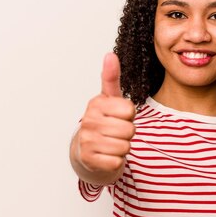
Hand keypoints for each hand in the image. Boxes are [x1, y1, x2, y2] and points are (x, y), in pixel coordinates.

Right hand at [76, 53, 135, 172]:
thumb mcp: (108, 100)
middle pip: (129, 130)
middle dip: (127, 134)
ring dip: (122, 148)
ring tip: (111, 143)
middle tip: (115, 133)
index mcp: (95, 104)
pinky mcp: (89, 160)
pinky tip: (107, 156)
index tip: (118, 117)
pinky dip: (116, 161)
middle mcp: (88, 121)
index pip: (130, 110)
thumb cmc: (102, 123)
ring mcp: (87, 141)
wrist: (85, 152)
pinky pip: (116, 162)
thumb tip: (110, 54)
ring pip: (124, 146)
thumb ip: (111, 78)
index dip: (129, 116)